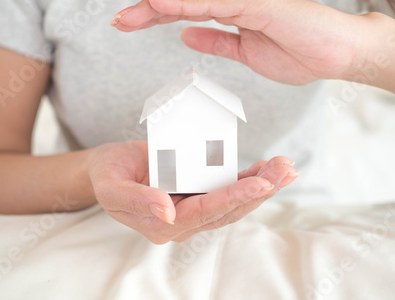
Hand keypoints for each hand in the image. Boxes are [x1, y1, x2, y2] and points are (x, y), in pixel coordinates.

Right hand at [87, 141, 298, 243]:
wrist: (108, 168)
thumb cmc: (107, 175)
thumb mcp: (111, 188)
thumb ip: (137, 201)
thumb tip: (169, 212)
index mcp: (163, 225)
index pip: (206, 212)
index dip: (234, 197)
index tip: (261, 183)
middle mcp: (184, 220)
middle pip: (229, 208)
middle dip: (260, 189)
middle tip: (286, 170)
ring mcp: (193, 206)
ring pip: (235, 200)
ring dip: (262, 184)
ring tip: (287, 168)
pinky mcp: (198, 191)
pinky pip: (228, 186)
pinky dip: (250, 178)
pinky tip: (269, 169)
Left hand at [112, 0, 372, 84]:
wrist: (337, 54)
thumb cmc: (298, 52)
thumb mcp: (245, 51)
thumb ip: (216, 40)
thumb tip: (183, 35)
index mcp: (233, 3)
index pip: (186, 5)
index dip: (155, 14)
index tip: (129, 24)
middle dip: (147, 8)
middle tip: (118, 21)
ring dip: (159, 3)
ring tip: (130, 14)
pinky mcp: (259, 3)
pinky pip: (216, 2)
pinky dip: (187, 3)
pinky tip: (162, 6)